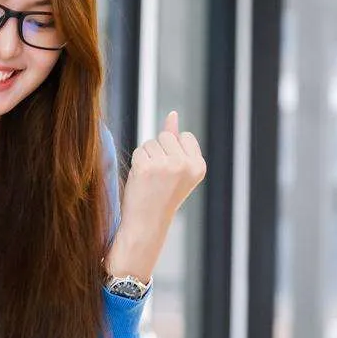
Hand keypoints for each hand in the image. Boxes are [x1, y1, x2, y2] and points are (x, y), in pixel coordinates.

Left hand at [107, 111, 205, 282]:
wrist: (147, 223)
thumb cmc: (162, 195)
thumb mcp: (176, 167)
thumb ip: (175, 140)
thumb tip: (172, 114)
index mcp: (199, 165)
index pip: (184, 136)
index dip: (173, 151)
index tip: (173, 173)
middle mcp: (186, 165)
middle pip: (165, 136)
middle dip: (158, 152)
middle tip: (159, 178)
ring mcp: (167, 166)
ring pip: (150, 142)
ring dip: (146, 158)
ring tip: (151, 180)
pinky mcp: (147, 167)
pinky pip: (139, 151)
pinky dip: (137, 163)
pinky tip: (142, 180)